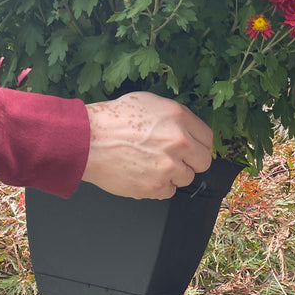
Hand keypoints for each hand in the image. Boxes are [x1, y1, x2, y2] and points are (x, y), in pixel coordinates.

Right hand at [81, 92, 212, 198]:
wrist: (87, 140)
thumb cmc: (111, 120)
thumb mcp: (148, 103)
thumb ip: (174, 117)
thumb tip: (189, 130)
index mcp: (178, 117)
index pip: (207, 138)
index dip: (198, 145)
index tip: (192, 149)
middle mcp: (179, 141)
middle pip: (203, 162)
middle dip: (190, 162)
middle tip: (173, 159)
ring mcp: (169, 166)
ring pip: (187, 178)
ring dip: (173, 175)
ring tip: (150, 164)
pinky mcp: (157, 186)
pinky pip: (169, 191)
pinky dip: (158, 186)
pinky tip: (142, 173)